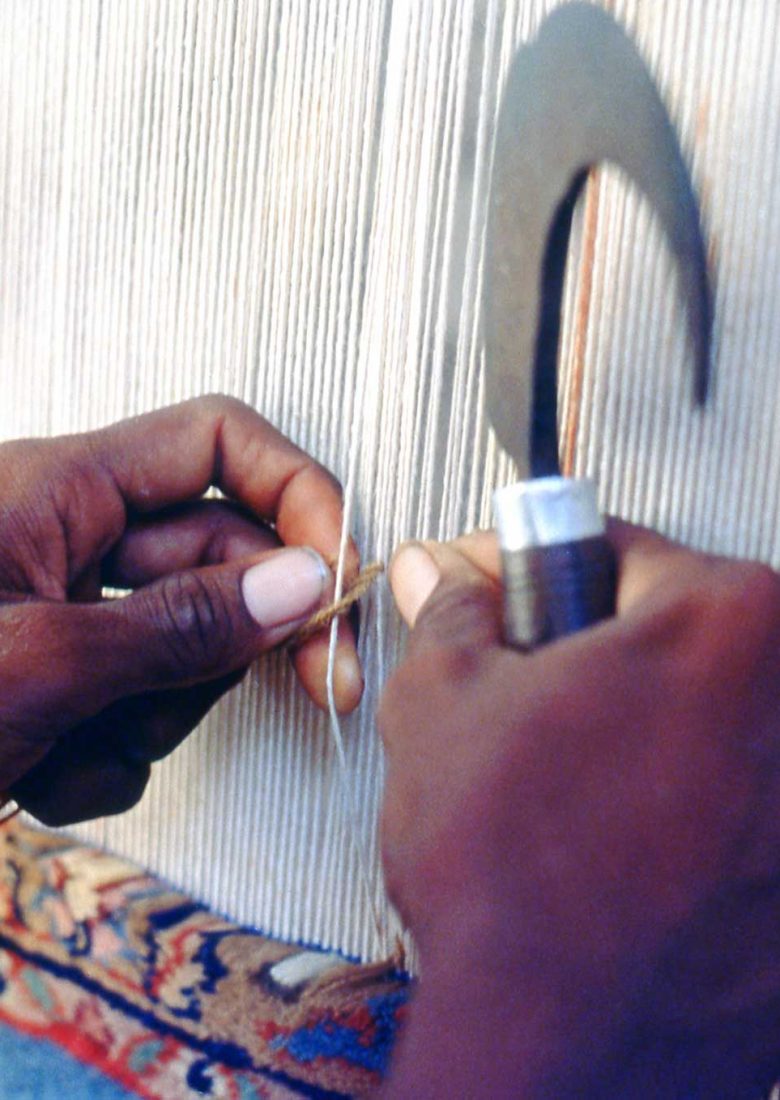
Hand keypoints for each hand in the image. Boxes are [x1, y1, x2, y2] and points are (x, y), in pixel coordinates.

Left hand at [0, 395, 361, 824]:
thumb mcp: (33, 662)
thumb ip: (177, 624)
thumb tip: (304, 581)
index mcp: (60, 490)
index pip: (217, 442)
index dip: (298, 491)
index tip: (342, 574)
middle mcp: (69, 543)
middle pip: (219, 559)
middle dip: (254, 633)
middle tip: (324, 686)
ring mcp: (61, 622)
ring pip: (181, 653)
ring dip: (153, 718)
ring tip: (68, 750)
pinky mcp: (52, 687)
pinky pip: (131, 716)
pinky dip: (102, 761)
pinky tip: (32, 777)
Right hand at [380, 523, 779, 1097]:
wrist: (554, 1050)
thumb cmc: (508, 874)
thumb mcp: (442, 701)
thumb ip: (452, 614)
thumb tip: (442, 578)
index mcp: (725, 623)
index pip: (622, 552)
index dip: (543, 571)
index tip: (515, 591)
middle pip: (679, 636)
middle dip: (599, 654)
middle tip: (536, 700)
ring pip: (707, 723)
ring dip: (642, 734)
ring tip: (572, 787)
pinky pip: (733, 808)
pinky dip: (681, 808)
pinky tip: (617, 845)